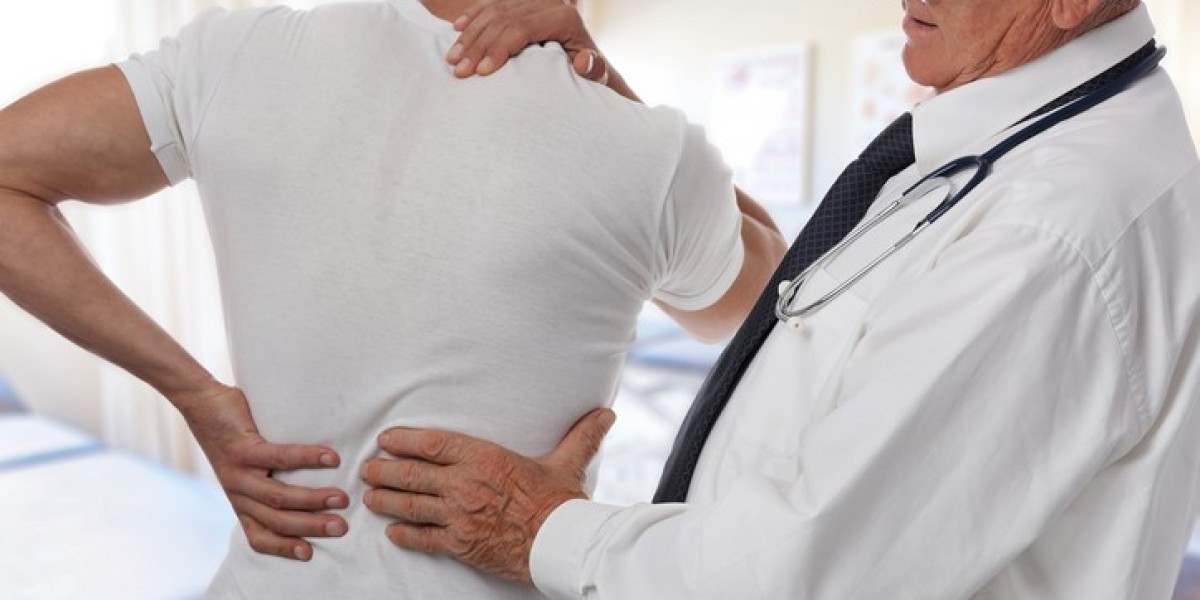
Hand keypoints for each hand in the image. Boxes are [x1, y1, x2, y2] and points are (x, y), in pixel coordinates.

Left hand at [174, 384, 348, 560]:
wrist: (200, 403)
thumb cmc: (232, 434)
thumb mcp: (245, 468)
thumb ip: (269, 480)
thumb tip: (315, 483)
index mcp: (240, 501)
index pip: (258, 535)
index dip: (282, 547)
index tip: (309, 553)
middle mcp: (238, 492)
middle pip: (275, 520)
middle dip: (311, 527)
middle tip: (341, 527)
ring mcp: (239, 472)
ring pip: (277, 496)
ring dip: (312, 500)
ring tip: (341, 498)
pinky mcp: (243, 449)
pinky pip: (279, 458)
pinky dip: (308, 458)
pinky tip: (330, 458)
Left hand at [361, 408, 615, 580]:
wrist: (561, 543)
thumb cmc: (562, 501)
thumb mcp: (569, 462)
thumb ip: (581, 435)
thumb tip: (606, 413)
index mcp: (485, 458)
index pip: (433, 443)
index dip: (404, 440)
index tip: (386, 438)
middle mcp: (465, 484)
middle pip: (411, 474)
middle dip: (383, 470)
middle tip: (367, 468)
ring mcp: (459, 516)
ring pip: (410, 505)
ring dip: (385, 500)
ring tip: (370, 497)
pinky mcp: (460, 544)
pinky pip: (422, 539)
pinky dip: (404, 535)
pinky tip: (392, 532)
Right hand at [448, 0, 607, 81]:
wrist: (587, 61)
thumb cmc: (589, 73)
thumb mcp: (597, 74)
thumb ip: (594, 69)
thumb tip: (584, 61)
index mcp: (564, 17)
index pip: (522, 28)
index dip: (499, 49)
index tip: (481, 73)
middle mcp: (548, 3)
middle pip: (503, 20)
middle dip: (478, 46)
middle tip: (459, 71)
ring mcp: (532, 1)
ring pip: (493, 11)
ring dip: (470, 35)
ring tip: (452, 59)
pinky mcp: (521, 3)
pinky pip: (492, 5)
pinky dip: (473, 17)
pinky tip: (457, 30)